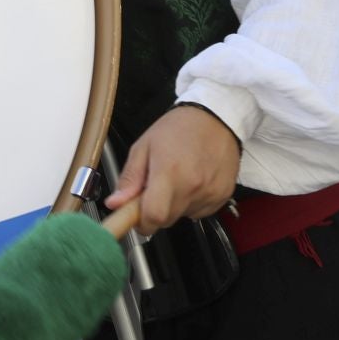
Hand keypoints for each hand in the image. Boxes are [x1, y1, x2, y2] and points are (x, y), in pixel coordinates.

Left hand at [104, 106, 240, 234]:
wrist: (216, 117)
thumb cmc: (178, 128)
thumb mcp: (144, 146)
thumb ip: (129, 178)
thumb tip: (115, 203)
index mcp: (169, 172)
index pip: (154, 217)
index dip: (142, 222)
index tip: (136, 215)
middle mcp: (192, 186)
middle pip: (166, 220)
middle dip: (156, 211)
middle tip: (155, 189)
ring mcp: (210, 192)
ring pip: (183, 216)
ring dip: (175, 205)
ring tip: (178, 179)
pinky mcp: (223, 195)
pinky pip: (200, 212)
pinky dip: (192, 202)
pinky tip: (194, 181)